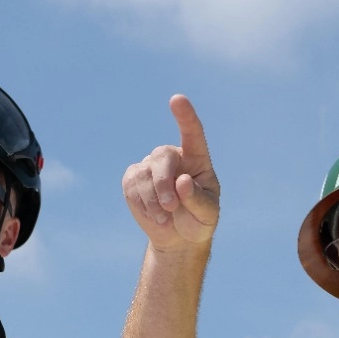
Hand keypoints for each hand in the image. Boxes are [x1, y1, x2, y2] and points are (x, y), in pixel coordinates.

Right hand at [122, 95, 220, 250]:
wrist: (178, 237)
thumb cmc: (199, 221)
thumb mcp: (207, 215)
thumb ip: (198, 200)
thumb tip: (182, 181)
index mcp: (197, 159)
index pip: (192, 133)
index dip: (185, 116)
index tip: (177, 100)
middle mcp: (173, 157)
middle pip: (162, 157)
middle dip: (163, 183)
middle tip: (170, 207)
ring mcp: (150, 165)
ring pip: (144, 175)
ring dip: (153, 200)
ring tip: (165, 219)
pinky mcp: (133, 178)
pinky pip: (131, 186)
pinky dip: (141, 205)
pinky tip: (154, 216)